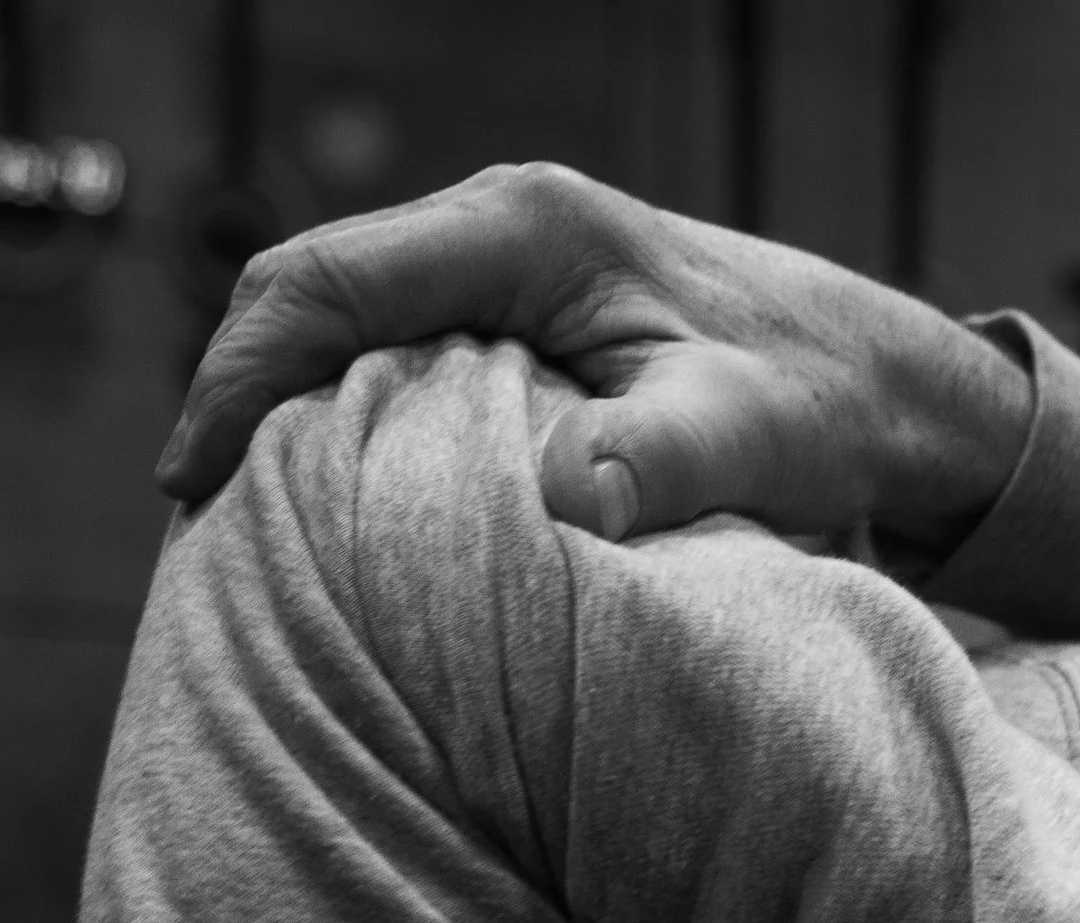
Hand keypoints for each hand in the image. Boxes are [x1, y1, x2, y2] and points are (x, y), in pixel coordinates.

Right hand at [159, 162, 1031, 562]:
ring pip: (350, 335)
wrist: (891, 385)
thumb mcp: (752, 436)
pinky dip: (352, 436)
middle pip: (313, 299)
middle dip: (237, 401)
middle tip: (189, 527)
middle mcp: (500, 231)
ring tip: (241, 536)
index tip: (188, 480)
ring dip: (289, 423)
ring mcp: (507, 276)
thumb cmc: (825, 402)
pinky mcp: (523, 326)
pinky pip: (401, 369)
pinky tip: (336, 520)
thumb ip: (660, 462)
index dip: (239, 376)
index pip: (328, 281)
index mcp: (525, 228)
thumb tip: (563, 503)